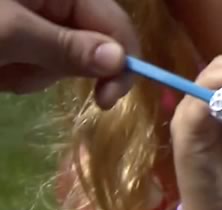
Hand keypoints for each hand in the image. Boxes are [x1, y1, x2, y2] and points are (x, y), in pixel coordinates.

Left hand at [0, 0, 139, 108]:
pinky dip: (20, 74)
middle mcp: (56, 3)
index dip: (121, 60)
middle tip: (18, 69)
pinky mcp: (23, 40)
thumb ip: (66, 46)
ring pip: (64, 61)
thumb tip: (121, 60)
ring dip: (34, 74)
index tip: (108, 100)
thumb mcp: (11, 32)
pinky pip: (41, 66)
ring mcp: (38, 20)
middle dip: (61, 67)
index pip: (114, 22)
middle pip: (91, 45)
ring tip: (0, 66)